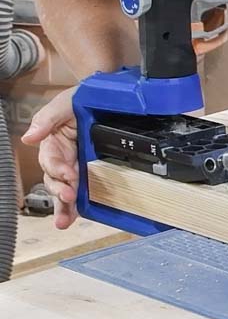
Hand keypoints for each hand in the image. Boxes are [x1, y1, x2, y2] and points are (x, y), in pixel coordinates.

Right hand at [21, 87, 79, 228]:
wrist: (108, 98)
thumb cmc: (81, 99)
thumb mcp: (63, 104)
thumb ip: (46, 119)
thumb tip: (28, 138)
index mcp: (53, 143)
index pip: (50, 160)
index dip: (57, 168)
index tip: (68, 174)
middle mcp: (62, 157)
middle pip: (54, 179)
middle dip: (59, 191)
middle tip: (67, 198)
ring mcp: (76, 166)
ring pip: (65, 189)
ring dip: (64, 206)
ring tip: (65, 221)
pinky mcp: (90, 171)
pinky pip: (83, 190)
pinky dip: (78, 205)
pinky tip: (76, 217)